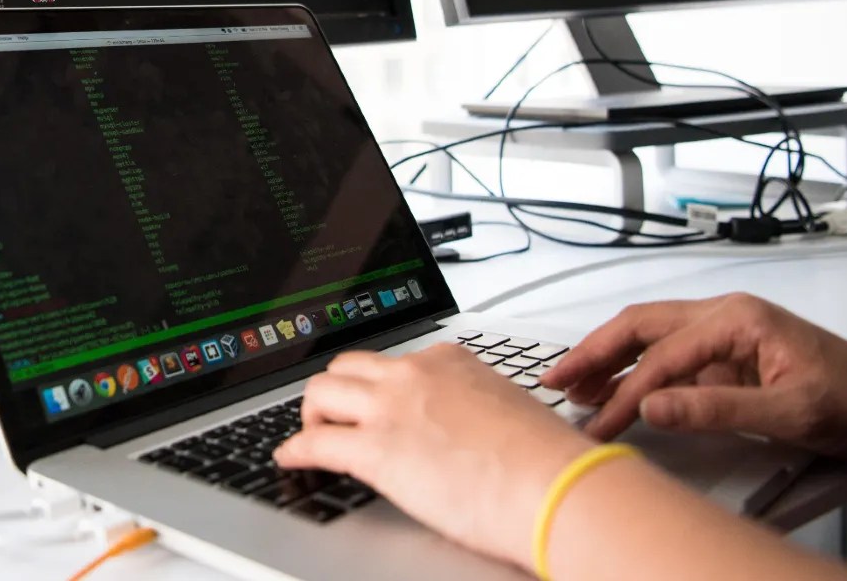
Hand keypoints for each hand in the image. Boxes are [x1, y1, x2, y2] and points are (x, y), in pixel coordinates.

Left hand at [275, 345, 593, 569]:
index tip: (373, 401)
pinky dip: (295, 451)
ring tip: (311, 436)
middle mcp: (415, 375)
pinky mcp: (376, 451)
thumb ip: (475, 410)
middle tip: (332, 417)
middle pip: (347, 367)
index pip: (395, 362)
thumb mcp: (507, 411)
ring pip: (321, 392)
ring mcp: (391, 409)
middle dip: (334, 392)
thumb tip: (469, 431)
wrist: (555, 485)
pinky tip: (291, 459)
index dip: (377, 385)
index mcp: (449, 362)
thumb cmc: (546, 460)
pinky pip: (315, 444)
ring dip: (310, 415)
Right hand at [539, 293, 846, 457]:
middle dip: (593, 352)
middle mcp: (724, 316)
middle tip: (555, 380)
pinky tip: (613, 390)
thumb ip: (717, 409)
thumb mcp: (790, 412)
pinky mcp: (725, 357)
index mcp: (738, 318)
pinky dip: (633, 373)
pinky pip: (666, 358)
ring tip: (571, 385)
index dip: (626, 393)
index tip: (601, 424)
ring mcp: (723, 334)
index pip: (664, 356)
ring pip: (648, 336)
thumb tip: (654, 407)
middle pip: (641, 326)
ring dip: (607, 359)